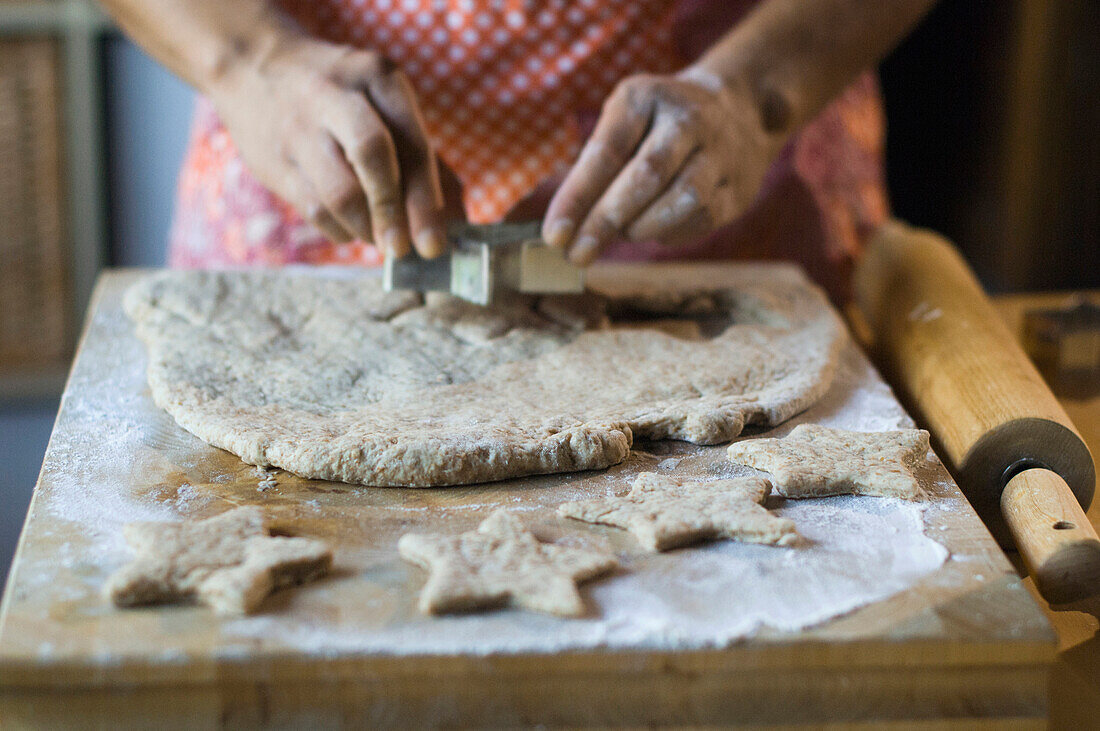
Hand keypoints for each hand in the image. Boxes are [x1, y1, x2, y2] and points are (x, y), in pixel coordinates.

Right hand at [209, 35, 446, 257]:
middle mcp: (336, 95)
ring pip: (340, 193)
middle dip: (394, 213)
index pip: (410, 141)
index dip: (426, 198)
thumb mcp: (384, 105)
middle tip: (404, 250)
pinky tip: (351, 227)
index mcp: (377, 77)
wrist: (253, 66)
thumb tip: (459, 219)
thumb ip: (423, 159)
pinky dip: (340, 230)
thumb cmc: (344, 98)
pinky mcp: (273, 160)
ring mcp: (299, 128)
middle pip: (373, 156)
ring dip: (367, 229)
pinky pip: (314, 210)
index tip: (434, 242)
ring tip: (379, 238)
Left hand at [542, 70, 783, 264]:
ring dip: (642, 227)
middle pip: (645, 175)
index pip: (605, 150)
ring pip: (682, 200)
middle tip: (578, 255)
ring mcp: (720, 153)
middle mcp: (686, 119)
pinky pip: (702, 219)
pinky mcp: (739, 187)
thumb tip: (567, 230)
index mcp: (645, 97)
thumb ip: (596, 169)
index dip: (577, 196)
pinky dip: (670, 232)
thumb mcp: (624, 123)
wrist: (738, 109)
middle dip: (605, 221)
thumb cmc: (657, 125)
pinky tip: (656, 228)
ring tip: (623, 234)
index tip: (554, 236)